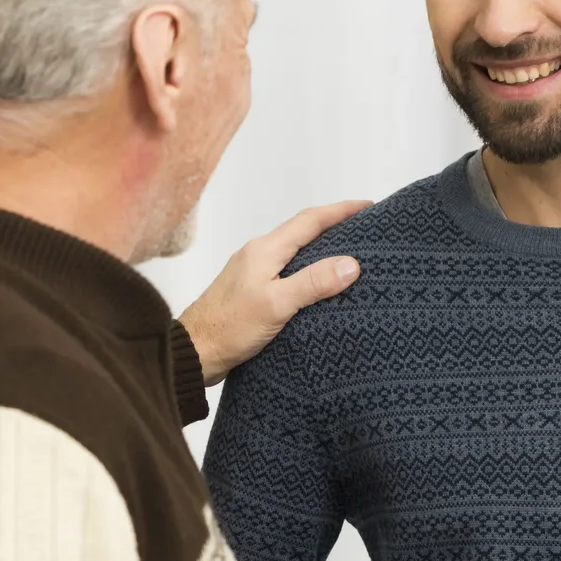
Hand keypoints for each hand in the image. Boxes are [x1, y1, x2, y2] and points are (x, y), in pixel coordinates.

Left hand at [177, 200, 370, 383]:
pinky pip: (286, 272)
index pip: (309, 220)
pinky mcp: (251, 293)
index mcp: (264, 249)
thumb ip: (313, 282)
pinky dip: (307, 272)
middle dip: (334, 227)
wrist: (193, 353)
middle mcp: (258, 255)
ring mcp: (253, 273)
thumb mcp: (276, 304)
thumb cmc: (228, 328)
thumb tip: (351, 264)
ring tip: (349, 255)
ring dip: (321, 250)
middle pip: (302, 232)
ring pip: (294, 253)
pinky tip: (319, 286)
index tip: (368, 207)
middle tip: (365, 229)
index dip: (340, 211)